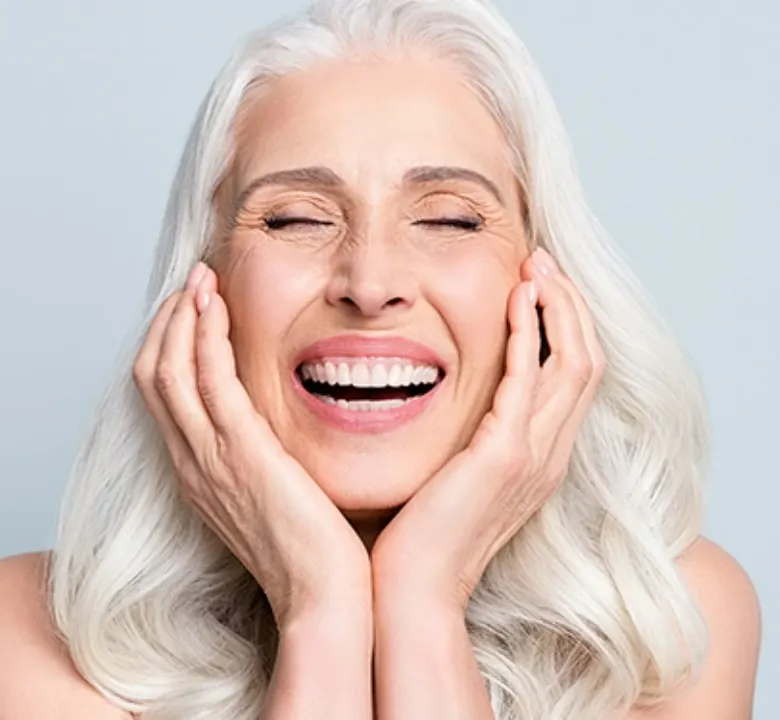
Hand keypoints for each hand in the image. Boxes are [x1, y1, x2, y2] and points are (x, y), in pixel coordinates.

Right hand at [132, 262, 369, 629]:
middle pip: (153, 376)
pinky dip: (205, 338)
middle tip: (193, 283)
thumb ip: (262, 460)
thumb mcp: (274, 497)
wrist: (323, 596)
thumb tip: (274, 428)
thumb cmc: (311, 549)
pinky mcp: (240, 454)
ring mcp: (210, 459)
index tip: (194, 309)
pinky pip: (208, 382)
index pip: (165, 396)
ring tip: (199, 280)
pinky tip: (216, 307)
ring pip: (169, 371)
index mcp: (199, 473)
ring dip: (181, 318)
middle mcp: (193, 463)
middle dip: (168, 322)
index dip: (171, 346)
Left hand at [370, 248, 605, 612]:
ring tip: (536, 266)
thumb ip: (473, 438)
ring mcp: (534, 456)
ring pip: (574, 363)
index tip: (539, 285)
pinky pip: (529, 378)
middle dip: (570, 305)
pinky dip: (528, 332)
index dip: (566, 326)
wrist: (414, 589)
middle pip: (587, 361)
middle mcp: (550, 454)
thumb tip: (459, 400)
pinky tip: (516, 298)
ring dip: (558, 308)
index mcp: (541, 457)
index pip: (574, 377)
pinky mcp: (505, 455)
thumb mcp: (460, 476)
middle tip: (542, 261)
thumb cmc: (425, 533)